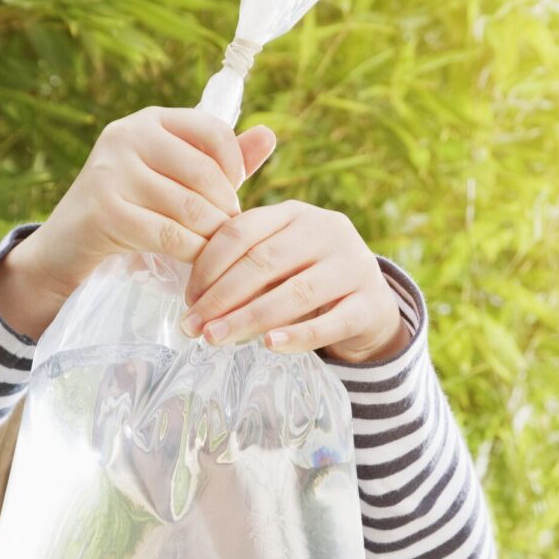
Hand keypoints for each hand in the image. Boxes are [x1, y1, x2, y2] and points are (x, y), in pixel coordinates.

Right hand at [0, 107, 277, 337]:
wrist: (67, 246)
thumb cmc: (133, 210)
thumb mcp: (177, 179)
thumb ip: (222, 160)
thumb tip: (269, 134)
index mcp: (151, 120)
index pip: (213, 130)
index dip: (234, 166)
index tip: (233, 195)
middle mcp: (127, 135)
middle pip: (205, 173)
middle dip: (225, 209)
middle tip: (228, 232)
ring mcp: (111, 171)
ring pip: (190, 207)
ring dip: (212, 235)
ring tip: (215, 249)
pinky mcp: (103, 210)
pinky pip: (168, 234)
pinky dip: (192, 252)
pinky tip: (196, 263)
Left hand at [178, 200, 409, 364]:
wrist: (371, 303)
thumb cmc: (309, 277)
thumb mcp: (280, 258)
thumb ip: (244, 263)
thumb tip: (192, 298)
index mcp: (294, 213)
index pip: (242, 231)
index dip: (208, 265)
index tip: (187, 299)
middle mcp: (326, 231)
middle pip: (264, 262)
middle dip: (222, 297)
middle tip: (192, 326)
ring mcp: (353, 265)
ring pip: (295, 293)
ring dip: (249, 318)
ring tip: (215, 339)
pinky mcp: (371, 303)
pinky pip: (331, 322)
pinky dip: (299, 335)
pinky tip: (270, 345)